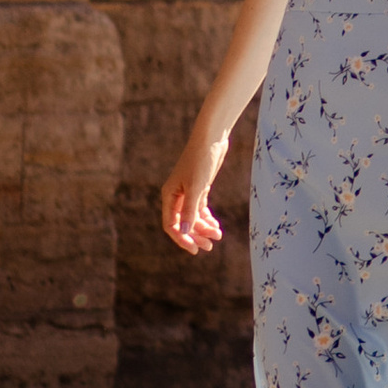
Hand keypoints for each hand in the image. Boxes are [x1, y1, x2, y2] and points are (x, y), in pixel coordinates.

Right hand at [161, 130, 228, 254]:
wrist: (212, 138)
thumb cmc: (200, 160)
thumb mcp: (196, 187)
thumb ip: (190, 211)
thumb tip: (185, 233)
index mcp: (169, 196)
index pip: (171, 225)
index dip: (181, 239)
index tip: (195, 249)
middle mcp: (176, 196)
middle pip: (183, 224)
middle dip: (195, 236)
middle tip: (209, 247)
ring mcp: (188, 192)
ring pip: (194, 217)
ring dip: (204, 228)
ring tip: (218, 236)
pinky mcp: (200, 188)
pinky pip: (201, 209)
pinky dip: (208, 218)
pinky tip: (216, 226)